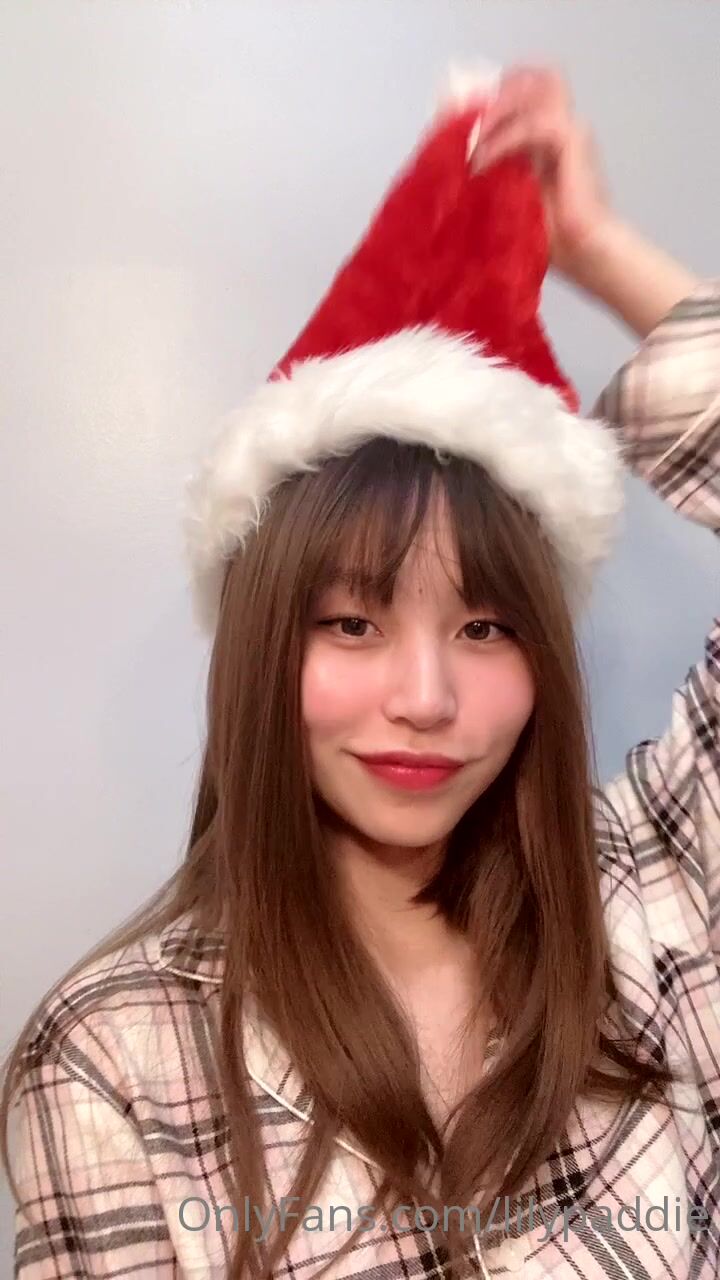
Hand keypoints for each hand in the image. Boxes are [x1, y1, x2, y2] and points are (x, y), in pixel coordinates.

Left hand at [468, 64, 616, 280]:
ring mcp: (570, 127)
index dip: (489, 93)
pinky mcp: (572, 138)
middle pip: (532, 77)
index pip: (521, 91)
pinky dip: (501, 142)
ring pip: (531, 90)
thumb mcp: (507, 194)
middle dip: (494, 92)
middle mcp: (561, 124)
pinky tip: (481, 163)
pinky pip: (530, 125)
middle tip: (463, 120)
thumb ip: (491, 167)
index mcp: (548, 135)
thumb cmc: (550, 234)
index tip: (454, 109)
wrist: (584, 251)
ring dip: (494, 112)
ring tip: (469, 141)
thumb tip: (456, 153)